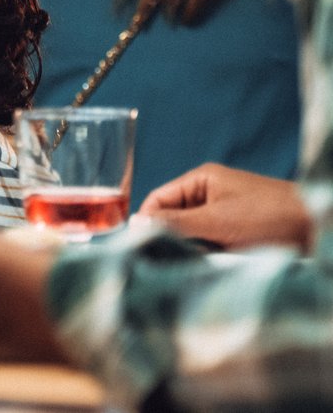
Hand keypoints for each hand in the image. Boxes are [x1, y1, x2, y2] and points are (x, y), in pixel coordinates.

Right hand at [139, 163, 312, 251]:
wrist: (318, 228)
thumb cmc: (270, 217)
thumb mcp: (216, 220)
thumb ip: (174, 222)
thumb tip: (133, 224)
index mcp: (201, 180)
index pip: (157, 199)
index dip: (146, 222)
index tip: (138, 247)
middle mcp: (210, 194)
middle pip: (172, 218)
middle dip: (170, 238)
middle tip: (167, 260)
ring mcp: (225, 213)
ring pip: (191, 234)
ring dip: (191, 250)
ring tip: (192, 265)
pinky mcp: (238, 232)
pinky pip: (211, 244)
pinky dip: (208, 256)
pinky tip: (210, 267)